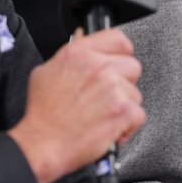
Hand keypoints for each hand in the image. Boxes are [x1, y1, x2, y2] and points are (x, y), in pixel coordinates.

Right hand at [9, 28, 145, 182]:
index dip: (121, 53)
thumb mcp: (46, 72)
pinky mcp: (122, 110)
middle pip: (132, 67)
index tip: (119, 63)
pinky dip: (128, 127)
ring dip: (124, 107)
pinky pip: (139, 114)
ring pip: (135, 93)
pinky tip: (112, 129)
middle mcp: (97, 66)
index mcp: (79, 53)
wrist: (42, 144)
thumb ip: (71, 58)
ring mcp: (112, 87)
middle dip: (123, 83)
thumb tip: (86, 52)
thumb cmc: (43, 114)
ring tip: (103, 117)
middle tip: (107, 98)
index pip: (117, 39)